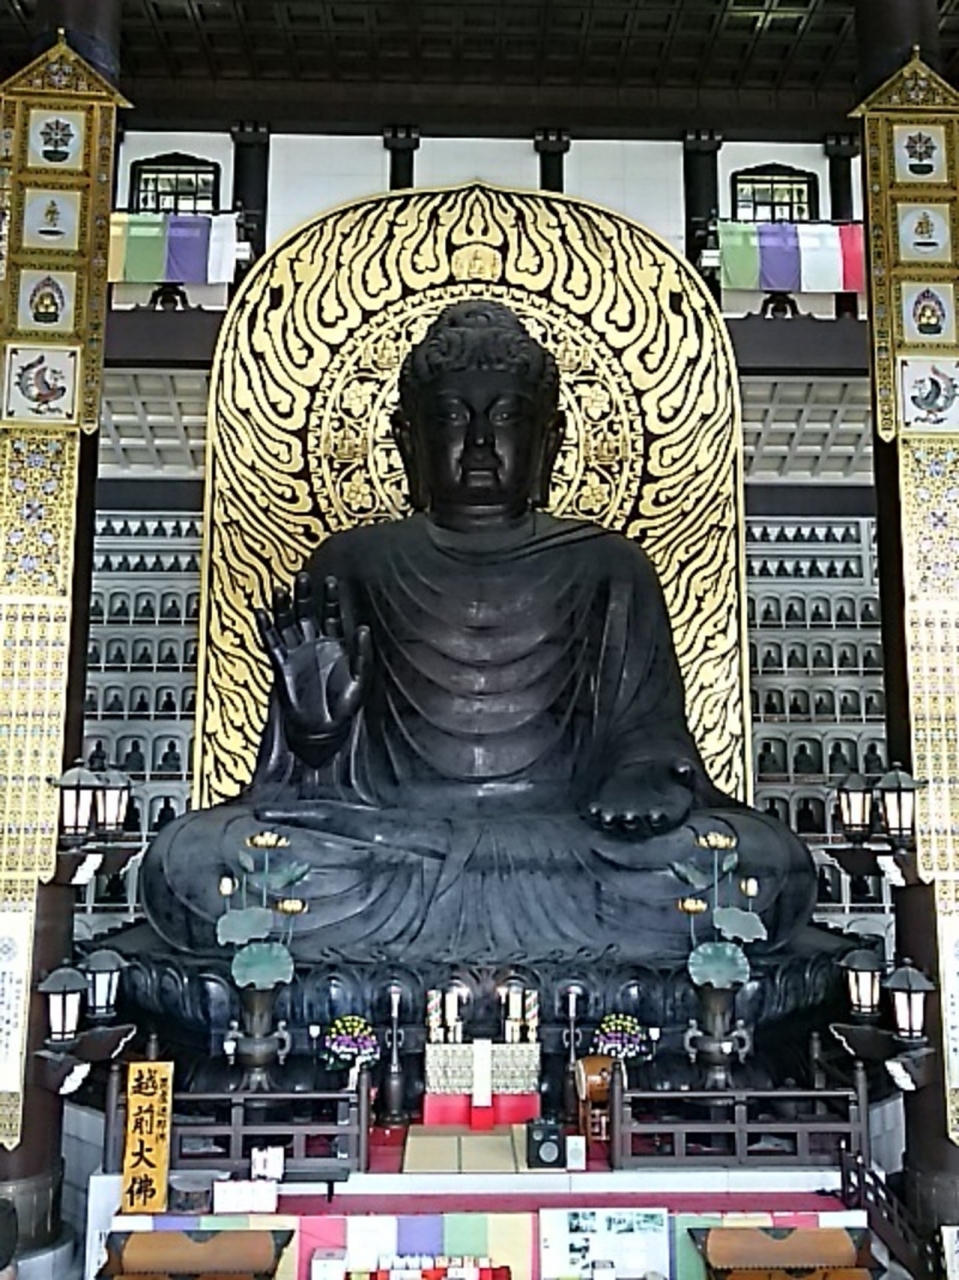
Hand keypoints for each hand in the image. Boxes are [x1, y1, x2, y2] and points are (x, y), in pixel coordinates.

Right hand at [254, 572, 370, 759]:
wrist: (322, 730)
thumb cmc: (343, 707)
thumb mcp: (360, 679)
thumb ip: (362, 654)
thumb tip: (364, 628)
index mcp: (335, 645)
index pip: (332, 614)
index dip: (330, 597)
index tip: (330, 580)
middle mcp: (314, 645)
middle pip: (307, 612)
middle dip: (304, 595)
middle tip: (302, 577)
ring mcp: (297, 653)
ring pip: (287, 623)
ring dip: (283, 606)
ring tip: (280, 590)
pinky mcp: (282, 665)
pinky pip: (272, 642)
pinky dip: (266, 628)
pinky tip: (262, 613)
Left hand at [585, 759, 695, 837]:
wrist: (646, 777)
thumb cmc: (667, 777)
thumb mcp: (677, 773)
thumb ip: (683, 772)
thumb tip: (684, 767)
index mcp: (667, 815)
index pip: (663, 821)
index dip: (658, 819)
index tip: (655, 815)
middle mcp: (645, 823)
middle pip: (639, 828)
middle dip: (633, 824)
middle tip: (629, 817)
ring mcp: (624, 821)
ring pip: (618, 826)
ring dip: (613, 823)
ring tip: (607, 817)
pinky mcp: (608, 814)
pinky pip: (601, 817)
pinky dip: (597, 814)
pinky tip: (593, 808)